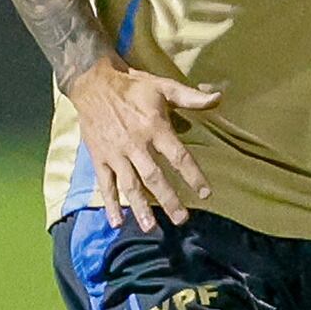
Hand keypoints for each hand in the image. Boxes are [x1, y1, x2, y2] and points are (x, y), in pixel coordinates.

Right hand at [66, 56, 220, 230]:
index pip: (178, 156)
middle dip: (168, 199)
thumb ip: (191, 97)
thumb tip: (219, 98)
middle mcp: (135, 144)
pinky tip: (117, 222)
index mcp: (155, 127)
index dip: (193, 176)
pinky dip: (110, 203)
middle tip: (182, 219)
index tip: (205, 194)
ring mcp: (116, 153)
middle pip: (154, 177)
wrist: (92, 82)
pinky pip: (105, 184)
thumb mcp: (163, 86)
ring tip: (150, 227)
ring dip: (139, 207)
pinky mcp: (99, 157)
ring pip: (129, 184)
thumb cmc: (132, 85)